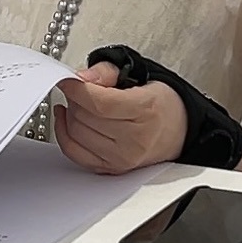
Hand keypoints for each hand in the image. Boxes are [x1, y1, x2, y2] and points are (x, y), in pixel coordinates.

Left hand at [54, 61, 187, 173]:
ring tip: (78, 102)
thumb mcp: (139, 74)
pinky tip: (67, 119)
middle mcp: (134, 141)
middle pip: (85, 118)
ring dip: (70, 114)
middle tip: (78, 87)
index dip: (77, 89)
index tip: (67, 79)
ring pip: (76, 134)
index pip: (100, 103)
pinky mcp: (111, 169)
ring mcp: (122, 159)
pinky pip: (75, 153)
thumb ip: (105, 72)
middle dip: (74, 98)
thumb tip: (80, 78)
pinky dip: (64, 134)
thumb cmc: (159, 104)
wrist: (177, 131)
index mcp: (145, 111)